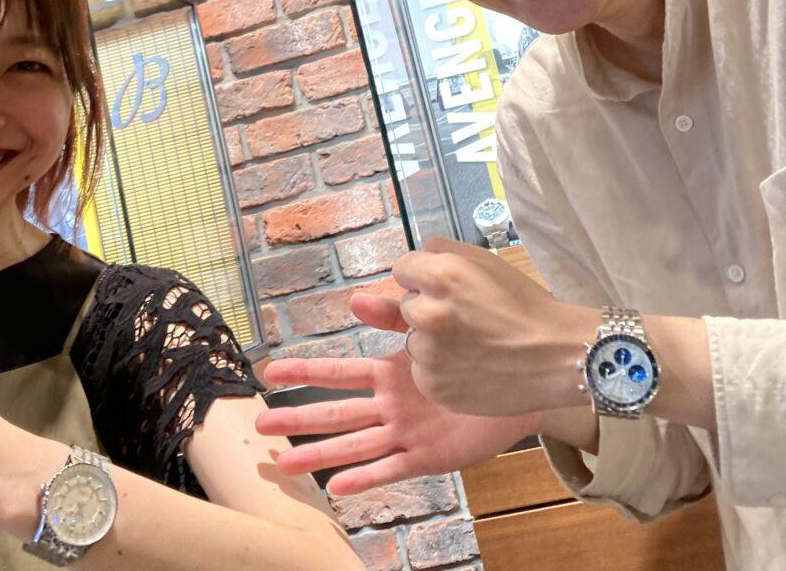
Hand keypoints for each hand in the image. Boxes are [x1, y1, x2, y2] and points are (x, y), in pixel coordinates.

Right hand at [255, 292, 542, 494]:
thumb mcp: (430, 324)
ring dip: (318, 453)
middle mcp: (390, 404)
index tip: (268, 372)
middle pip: (335, 412)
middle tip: (260, 426)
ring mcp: (406, 431)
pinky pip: (391, 468)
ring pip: (353, 444)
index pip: (336, 372)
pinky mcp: (428, 455)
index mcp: (389, 371)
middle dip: (297, 419)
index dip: (303, 372)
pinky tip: (337, 487)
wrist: (525, 376)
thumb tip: (353, 298)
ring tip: (283, 464)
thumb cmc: (478, 347)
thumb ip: (393, 313)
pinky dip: (364, 478)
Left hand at [395, 237, 593, 416]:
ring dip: (431, 341)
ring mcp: (429, 355)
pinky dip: (440, 370)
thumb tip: (415, 260)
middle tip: (464, 316)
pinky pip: (423, 372)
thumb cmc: (524, 304)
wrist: (556, 357)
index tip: (442, 287)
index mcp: (441, 277)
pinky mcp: (435, 387)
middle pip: (407, 305)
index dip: (422, 277)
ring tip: (471, 344)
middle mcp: (428, 314)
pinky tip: (470, 366)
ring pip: (414, 340)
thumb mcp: (485, 261)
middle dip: (427, 307)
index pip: (403, 269)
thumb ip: (440, 251)